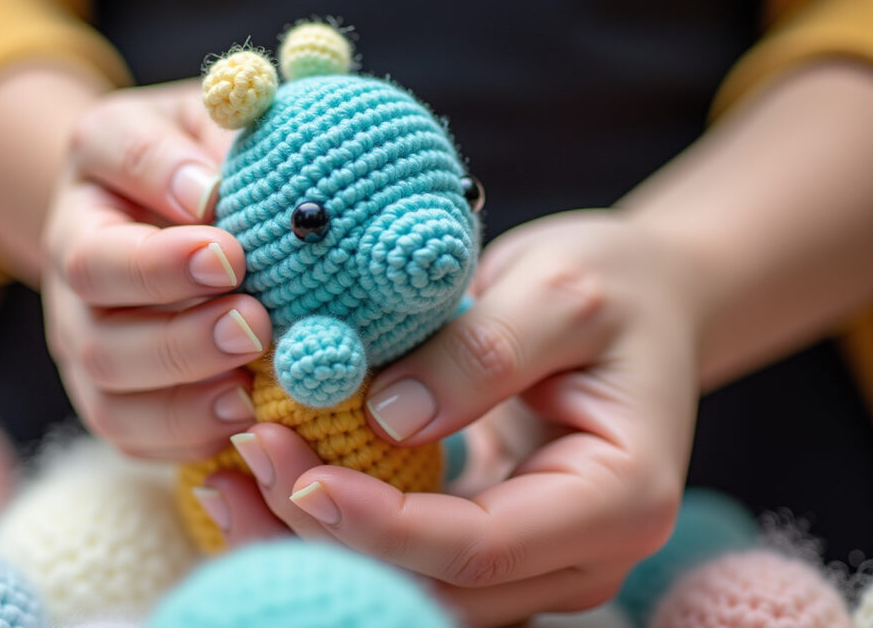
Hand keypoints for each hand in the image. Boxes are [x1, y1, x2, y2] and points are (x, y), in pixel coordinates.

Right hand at [40, 79, 272, 460]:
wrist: (160, 193)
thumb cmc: (199, 151)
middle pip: (97, 325)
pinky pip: (131, 435)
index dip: (161, 258)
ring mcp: (85, 340)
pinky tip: (244, 422)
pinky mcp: (111, 393)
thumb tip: (213, 193)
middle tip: (255, 326)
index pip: (103, 237)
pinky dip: (185, 439)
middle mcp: (72, 272)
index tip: (230, 255)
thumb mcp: (197, 119)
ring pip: (108, 393)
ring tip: (252, 391)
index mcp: (90, 192)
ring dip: (183, 399)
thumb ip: (205, 143)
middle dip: (180, 335)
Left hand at [205, 210, 702, 626]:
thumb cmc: (614, 285)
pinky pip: (403, 559)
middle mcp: (580, 557)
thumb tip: (387, 418)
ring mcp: (535, 562)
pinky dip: (331, 530)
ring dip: (311, 543)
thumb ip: (484, 353)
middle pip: (430, 584)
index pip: (478, 547)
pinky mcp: (490, 544)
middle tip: (241, 457)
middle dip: (323, 536)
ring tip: (227, 476)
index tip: (293, 472)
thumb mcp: (561, 290)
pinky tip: (264, 482)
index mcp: (618, 501)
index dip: (378, 524)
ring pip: (407, 586)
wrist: (644, 299)